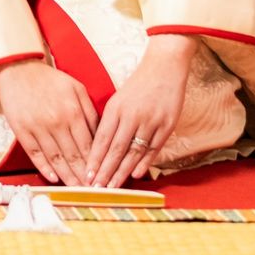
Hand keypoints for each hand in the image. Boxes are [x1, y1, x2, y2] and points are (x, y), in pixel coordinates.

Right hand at [0, 59, 97, 184]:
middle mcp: (56, 122)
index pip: (88, 147)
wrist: (19, 68)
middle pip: (73, 157)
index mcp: (73, 112)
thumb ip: (90, 112)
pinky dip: (44, 167)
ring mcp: (38, 127)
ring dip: (67, 177)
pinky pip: (35, 153)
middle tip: (91, 191)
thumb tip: (100, 136)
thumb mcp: (77, 88)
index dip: (94, 165)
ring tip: (75, 189)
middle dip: (83, 177)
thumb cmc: (50, 79)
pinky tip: (53, 177)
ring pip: (55, 159)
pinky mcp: (21, 129)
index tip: (100, 178)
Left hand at [87, 34, 196, 186]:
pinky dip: (145, 162)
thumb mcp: (119, 99)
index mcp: (115, 107)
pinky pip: (153, 147)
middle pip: (116, 148)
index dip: (94, 158)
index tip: (87, 174)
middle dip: (105, 170)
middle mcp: (131, 115)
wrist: (164, 67)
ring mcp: (150, 120)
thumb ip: (111, 121)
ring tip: (113, 187)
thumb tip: (101, 147)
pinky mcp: (167, 125)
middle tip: (96, 188)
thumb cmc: (139, 85)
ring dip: (122, 171)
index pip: (102, 138)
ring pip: (133, 151)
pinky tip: (136, 174)